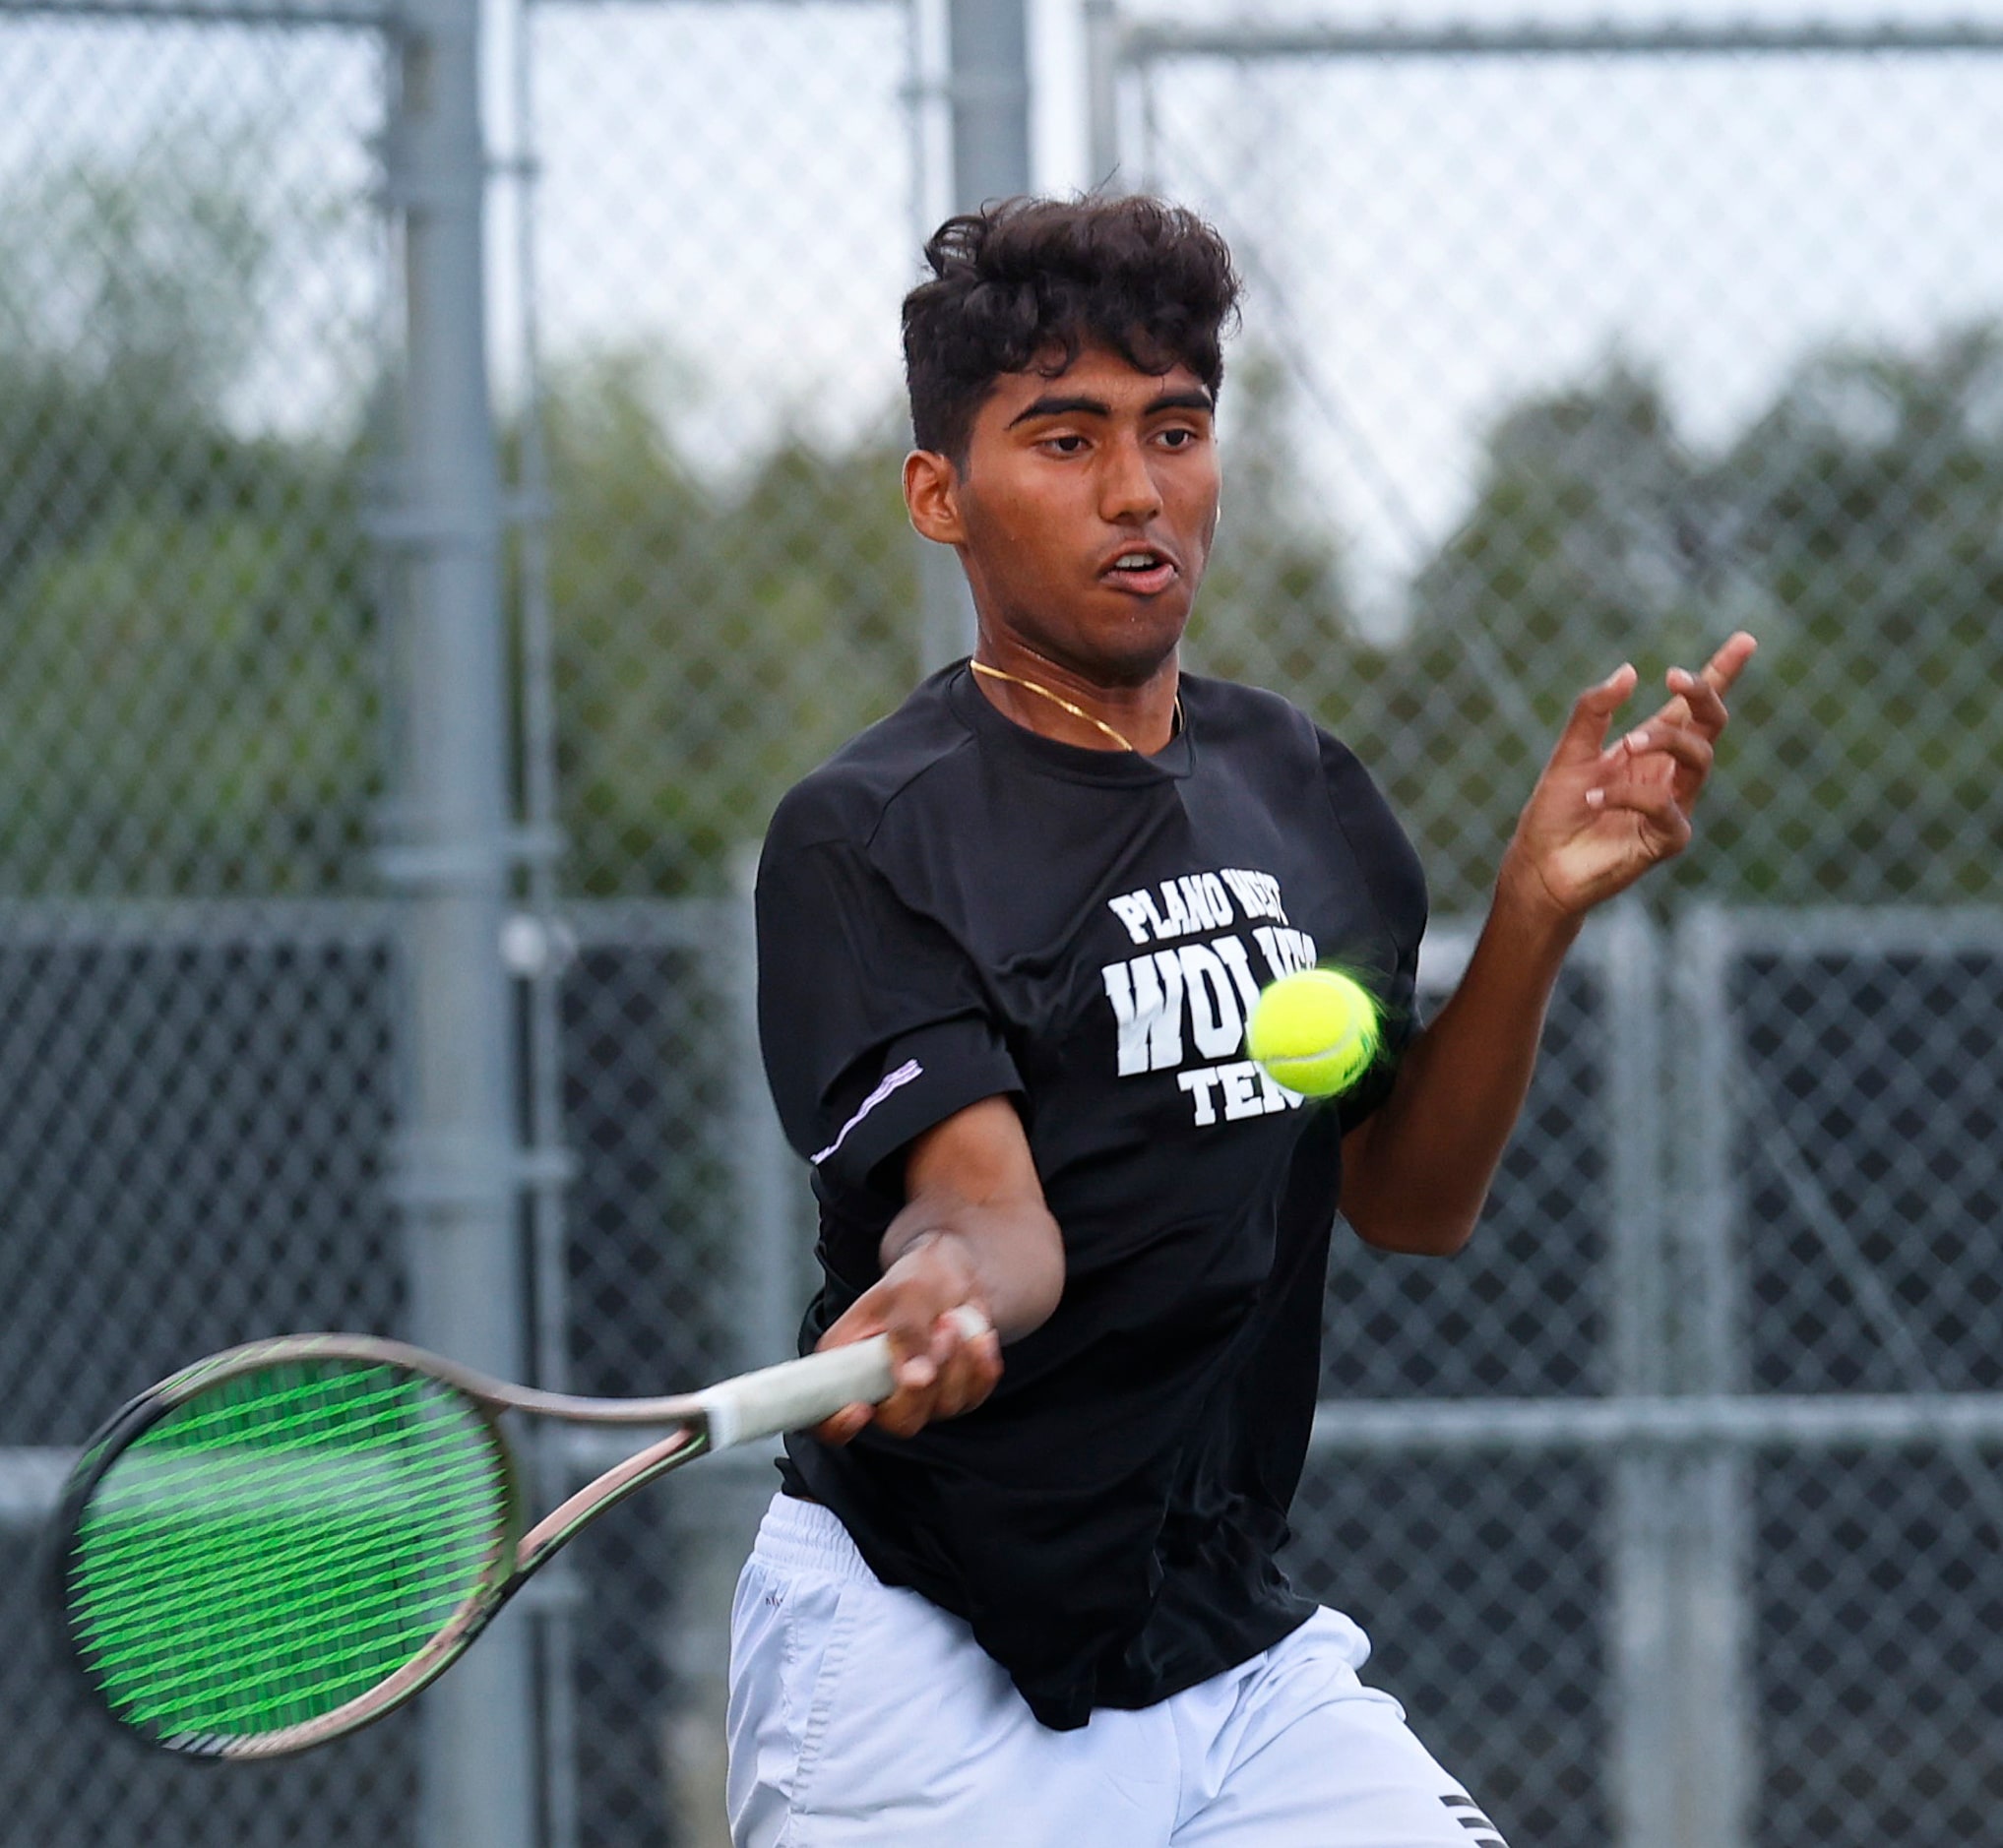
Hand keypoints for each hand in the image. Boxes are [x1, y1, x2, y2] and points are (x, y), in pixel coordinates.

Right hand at [809, 1233, 1003, 1444]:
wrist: (952, 1275)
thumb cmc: (917, 1277)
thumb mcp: (906, 1291)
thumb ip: (906, 1332)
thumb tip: (914, 1380)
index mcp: (843, 1363)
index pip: (824, 1416)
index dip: (837, 1425)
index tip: (862, 1409)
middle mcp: (876, 1389)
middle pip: (897, 1421)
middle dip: (926, 1383)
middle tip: (941, 1331)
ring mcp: (915, 1397)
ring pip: (941, 1407)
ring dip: (959, 1363)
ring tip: (954, 1320)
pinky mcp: (950, 1395)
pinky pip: (973, 1397)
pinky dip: (981, 1368)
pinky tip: (978, 1338)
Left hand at [1500, 631, 1757, 924]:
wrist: (1540, 866)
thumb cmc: (1557, 810)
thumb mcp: (1570, 752)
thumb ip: (1593, 712)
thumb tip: (1629, 671)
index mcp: (1651, 747)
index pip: (1694, 707)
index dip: (1722, 673)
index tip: (1745, 639)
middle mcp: (1670, 773)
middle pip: (1711, 725)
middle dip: (1703, 694)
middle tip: (1675, 677)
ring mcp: (1674, 805)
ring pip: (1700, 758)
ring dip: (1664, 741)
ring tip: (1625, 743)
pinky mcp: (1667, 839)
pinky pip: (1667, 806)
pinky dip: (1630, 795)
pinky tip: (1595, 798)